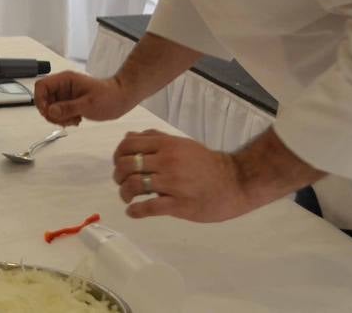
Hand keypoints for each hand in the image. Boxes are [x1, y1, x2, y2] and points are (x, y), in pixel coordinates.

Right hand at [34, 72, 136, 126]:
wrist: (121, 99)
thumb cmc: (108, 97)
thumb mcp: (88, 104)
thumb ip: (68, 108)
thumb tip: (50, 111)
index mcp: (65, 80)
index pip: (41, 86)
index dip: (40, 100)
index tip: (48, 113)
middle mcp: (63, 86)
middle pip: (44, 99)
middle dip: (51, 113)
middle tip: (64, 120)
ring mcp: (66, 94)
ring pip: (51, 107)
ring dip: (59, 118)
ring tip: (74, 120)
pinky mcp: (70, 102)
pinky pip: (59, 112)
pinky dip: (64, 119)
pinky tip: (76, 120)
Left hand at [112, 129, 253, 222]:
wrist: (234, 181)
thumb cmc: (206, 163)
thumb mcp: (181, 144)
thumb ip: (154, 139)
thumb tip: (128, 138)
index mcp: (167, 145)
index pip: (129, 145)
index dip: (117, 155)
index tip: (119, 165)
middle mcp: (167, 161)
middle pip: (127, 165)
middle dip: (118, 176)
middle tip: (121, 182)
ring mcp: (173, 183)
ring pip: (135, 186)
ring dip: (124, 193)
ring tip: (127, 198)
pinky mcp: (179, 204)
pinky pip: (149, 208)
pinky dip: (135, 211)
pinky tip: (133, 212)